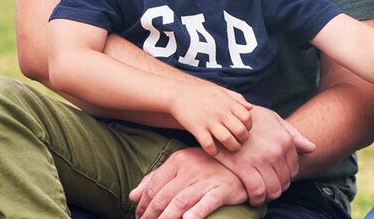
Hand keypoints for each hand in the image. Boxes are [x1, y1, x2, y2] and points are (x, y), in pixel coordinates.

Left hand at [129, 147, 245, 218]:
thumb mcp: (181, 167)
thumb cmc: (207, 166)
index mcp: (178, 160)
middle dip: (150, 215)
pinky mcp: (222, 190)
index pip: (154, 185)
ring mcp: (207, 179)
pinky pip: (207, 203)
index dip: (143, 204)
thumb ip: (156, 178)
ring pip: (180, 202)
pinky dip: (196, 213)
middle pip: (164, 196)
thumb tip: (132, 196)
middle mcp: (191, 168)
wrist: (241, 162)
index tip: (139, 216)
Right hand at [170, 83, 252, 153]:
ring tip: (232, 148)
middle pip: (240, 131)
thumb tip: (251, 107)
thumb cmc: (200, 92)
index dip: (248, 126)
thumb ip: (236, 98)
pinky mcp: (197, 129)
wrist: (177, 93)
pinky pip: (209, 145)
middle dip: (243, 139)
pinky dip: (214, 151)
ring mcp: (209, 121)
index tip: (244, 129)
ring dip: (232, 147)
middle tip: (240, 142)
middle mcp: (221, 112)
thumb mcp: (220, 90)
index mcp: (228, 103)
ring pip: (227, 140)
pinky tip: (214, 150)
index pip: (247, 118)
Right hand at [211, 106, 315, 205]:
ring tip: (263, 195)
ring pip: (273, 189)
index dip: (286, 177)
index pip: (293, 169)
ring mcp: (261, 159)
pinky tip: (254, 198)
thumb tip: (312, 149)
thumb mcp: (274, 120)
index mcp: (285, 140)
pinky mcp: (244, 167)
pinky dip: (257, 199)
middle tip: (269, 189)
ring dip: (269, 196)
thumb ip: (294, 135)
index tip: (277, 179)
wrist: (225, 116)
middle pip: (284, 181)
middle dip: (278, 188)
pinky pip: (257, 191)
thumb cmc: (251, 118)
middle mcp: (276, 151)